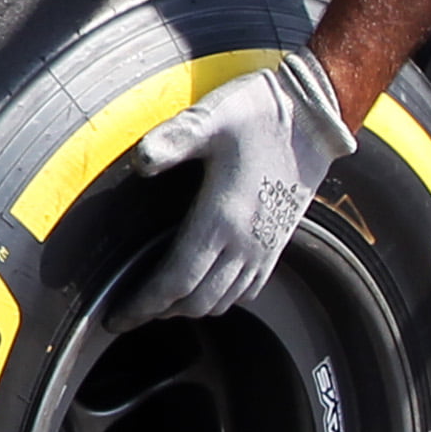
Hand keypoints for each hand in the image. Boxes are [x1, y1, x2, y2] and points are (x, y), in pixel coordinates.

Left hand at [112, 51, 356, 328]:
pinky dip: (220, 299)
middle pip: (197, 301)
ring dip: (188, 308)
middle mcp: (246, 242)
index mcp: (222, 219)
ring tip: (158, 304)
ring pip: (223, 300)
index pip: (176, 281)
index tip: (116, 317)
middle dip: (159, 312)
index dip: (144, 304)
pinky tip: (203, 288)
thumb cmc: (258, 114)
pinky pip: (248, 289)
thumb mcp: (210, 117)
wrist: (314, 118)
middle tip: (128, 312)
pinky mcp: (279, 242)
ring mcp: (266, 246)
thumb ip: (173, 139)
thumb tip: (140, 160)